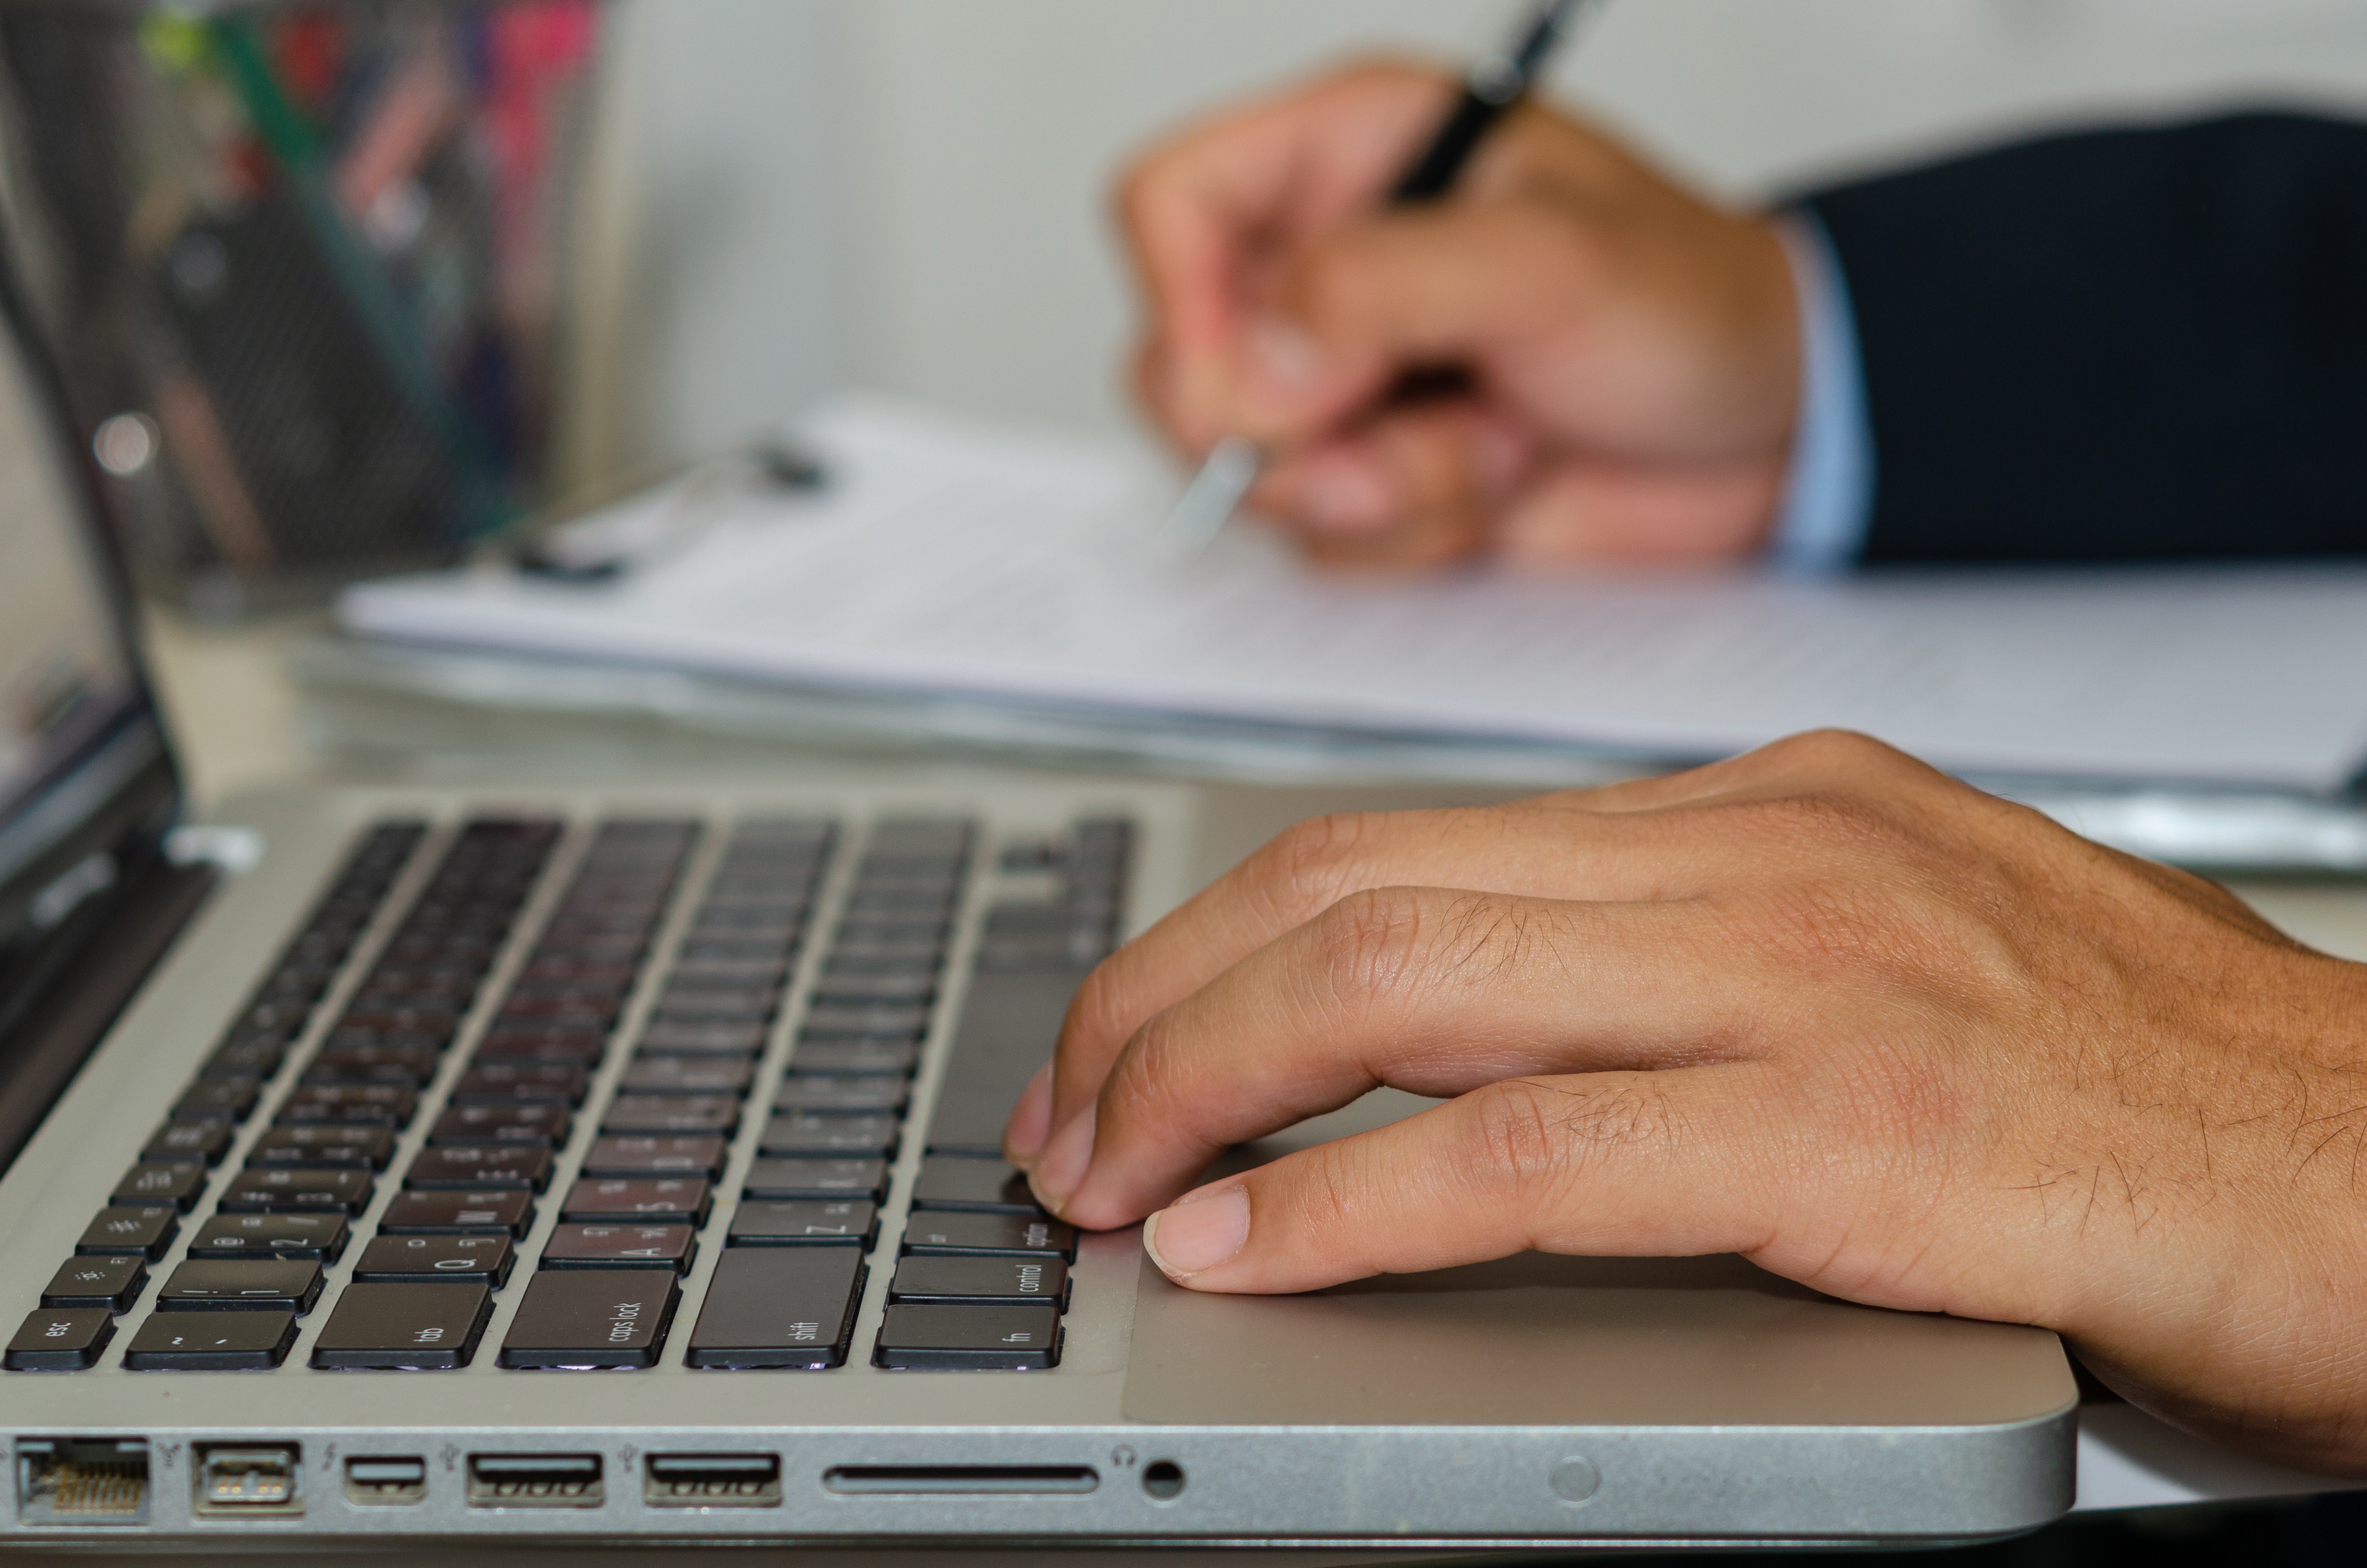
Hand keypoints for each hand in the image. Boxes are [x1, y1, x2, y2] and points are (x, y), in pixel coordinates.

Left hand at [1003, 732, 2366, 1473]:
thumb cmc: (2143, 1091)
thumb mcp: (1884, 967)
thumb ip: (1687, 971)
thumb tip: (1487, 1039)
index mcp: (1757, 809)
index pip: (1404, 840)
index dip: (1223, 940)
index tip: (1131, 1031)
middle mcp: (1759, 854)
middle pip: (1356, 889)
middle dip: (1164, 1004)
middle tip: (1064, 1115)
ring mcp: (1804, 975)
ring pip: (1403, 988)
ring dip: (1208, 1088)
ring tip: (1103, 1176)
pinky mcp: (1854, 1129)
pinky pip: (1529, 1154)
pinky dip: (1356, 1206)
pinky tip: (1250, 1250)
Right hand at [1117, 59, 1800, 569]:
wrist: (1777, 435)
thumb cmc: (1696, 304)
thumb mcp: (1552, 260)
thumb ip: (1385, 288)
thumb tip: (1252, 370)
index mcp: (1350, 155)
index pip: (1171, 206)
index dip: (1183, 303)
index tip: (1252, 389)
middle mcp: (1325, 270)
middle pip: (1178, 364)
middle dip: (1285, 438)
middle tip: (1388, 439)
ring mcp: (1343, 387)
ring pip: (1249, 474)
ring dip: (1376, 491)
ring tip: (1493, 447)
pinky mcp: (1373, 480)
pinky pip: (1320, 542)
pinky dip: (1411, 535)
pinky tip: (1498, 485)